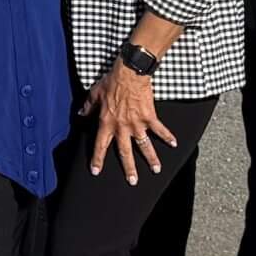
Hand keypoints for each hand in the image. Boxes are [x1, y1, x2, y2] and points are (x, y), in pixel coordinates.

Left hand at [82, 61, 173, 183]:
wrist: (129, 74)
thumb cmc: (111, 82)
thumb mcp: (94, 94)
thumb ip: (88, 107)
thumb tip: (81, 114)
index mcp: (107, 123)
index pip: (100, 145)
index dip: (97, 159)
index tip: (95, 171)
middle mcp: (122, 127)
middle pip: (125, 152)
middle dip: (129, 168)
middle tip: (132, 181)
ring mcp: (137, 123)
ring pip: (144, 145)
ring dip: (151, 158)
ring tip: (156, 170)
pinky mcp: (149, 117)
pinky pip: (159, 129)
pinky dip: (167, 136)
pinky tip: (174, 144)